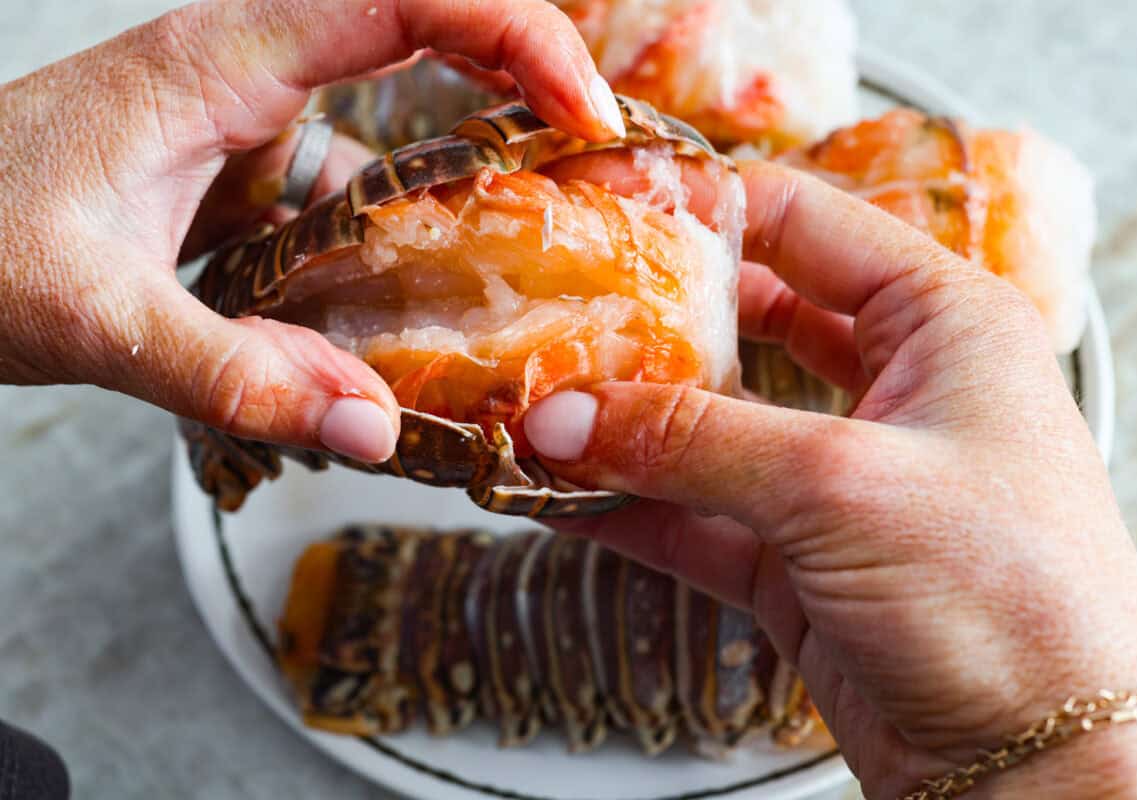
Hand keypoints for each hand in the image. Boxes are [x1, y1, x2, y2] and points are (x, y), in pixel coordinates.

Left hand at [0, 0, 625, 462]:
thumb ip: (236, 378)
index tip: (583, 108)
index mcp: (222, 62)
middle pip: (421, 35)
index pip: (403, 0)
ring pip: (387, 131)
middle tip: (596, 156)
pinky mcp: (239, 180)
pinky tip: (408, 318)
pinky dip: (392, 251)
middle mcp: (246, 74)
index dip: (514, 34)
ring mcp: (244, 128)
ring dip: (457, 187)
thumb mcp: (94, 318)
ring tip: (523, 260)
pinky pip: (346, 198)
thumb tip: (376, 429)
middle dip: (519, 84)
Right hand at [523, 161, 1136, 797]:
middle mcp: (893, 389)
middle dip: (656, 323)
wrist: (1041, 769)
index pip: (807, 226)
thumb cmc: (1007, 600)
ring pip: (713, 427)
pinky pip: (698, 516)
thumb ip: (692, 441)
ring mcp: (842, 479)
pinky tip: (560, 494)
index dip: (707, 209)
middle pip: (750, 324)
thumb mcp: (840, 487)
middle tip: (560, 312)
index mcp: (942, 323)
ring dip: (629, 424)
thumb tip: (566, 414)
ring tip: (540, 408)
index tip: (612, 204)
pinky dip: (630, 507)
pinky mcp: (803, 561)